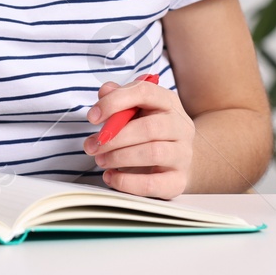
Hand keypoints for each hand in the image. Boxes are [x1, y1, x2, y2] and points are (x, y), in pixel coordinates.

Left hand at [82, 78, 195, 198]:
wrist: (177, 160)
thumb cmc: (149, 131)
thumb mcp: (136, 109)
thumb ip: (119, 97)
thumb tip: (105, 91)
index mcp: (168, 102)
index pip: (144, 92)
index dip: (115, 102)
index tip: (92, 117)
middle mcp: (181, 126)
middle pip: (148, 128)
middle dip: (114, 138)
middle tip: (92, 146)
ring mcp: (183, 154)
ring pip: (153, 153)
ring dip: (119, 157)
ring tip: (101, 160)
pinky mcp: (178, 181)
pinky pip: (152, 184)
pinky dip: (126, 182)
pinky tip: (111, 177)